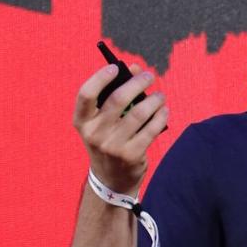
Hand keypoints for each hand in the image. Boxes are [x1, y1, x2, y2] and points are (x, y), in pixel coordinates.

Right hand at [73, 61, 168, 194]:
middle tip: (149, 76)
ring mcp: (113, 145)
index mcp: (82, 122)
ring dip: (154, 100)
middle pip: (118, 99)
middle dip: (137, 83)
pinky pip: (152, 129)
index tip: (116, 68)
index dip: (100, 78)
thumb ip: (116, 93)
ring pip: (140, 113)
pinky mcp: (131, 155)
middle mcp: (94, 133)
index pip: (86, 94)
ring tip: (160, 96)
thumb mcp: (103, 121)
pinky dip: (161, 116)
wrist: (111, 178)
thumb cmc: (108, 139)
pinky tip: (164, 111)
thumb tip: (135, 68)